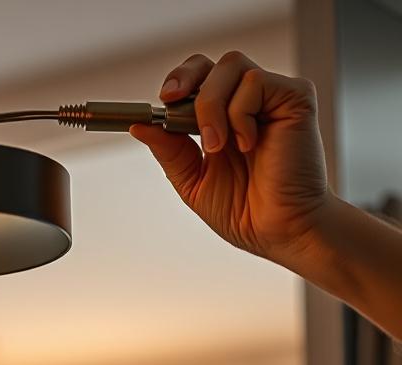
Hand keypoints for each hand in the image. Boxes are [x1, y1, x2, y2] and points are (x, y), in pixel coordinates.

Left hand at [130, 52, 330, 271]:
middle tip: (171, 101)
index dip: (179, 80)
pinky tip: (247, 144)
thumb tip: (139, 126)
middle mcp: (251, 103)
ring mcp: (274, 99)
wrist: (278, 232)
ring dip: (210, 107)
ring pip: (231, 66)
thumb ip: (169, 151)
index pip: (200, 78)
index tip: (162, 100)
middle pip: (214, 62)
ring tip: (216, 146)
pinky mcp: (296, 99)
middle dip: (186, 76)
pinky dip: (239, 113)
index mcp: (226, 119)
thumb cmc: (244, 211)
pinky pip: (255, 82)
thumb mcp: (192, 180)